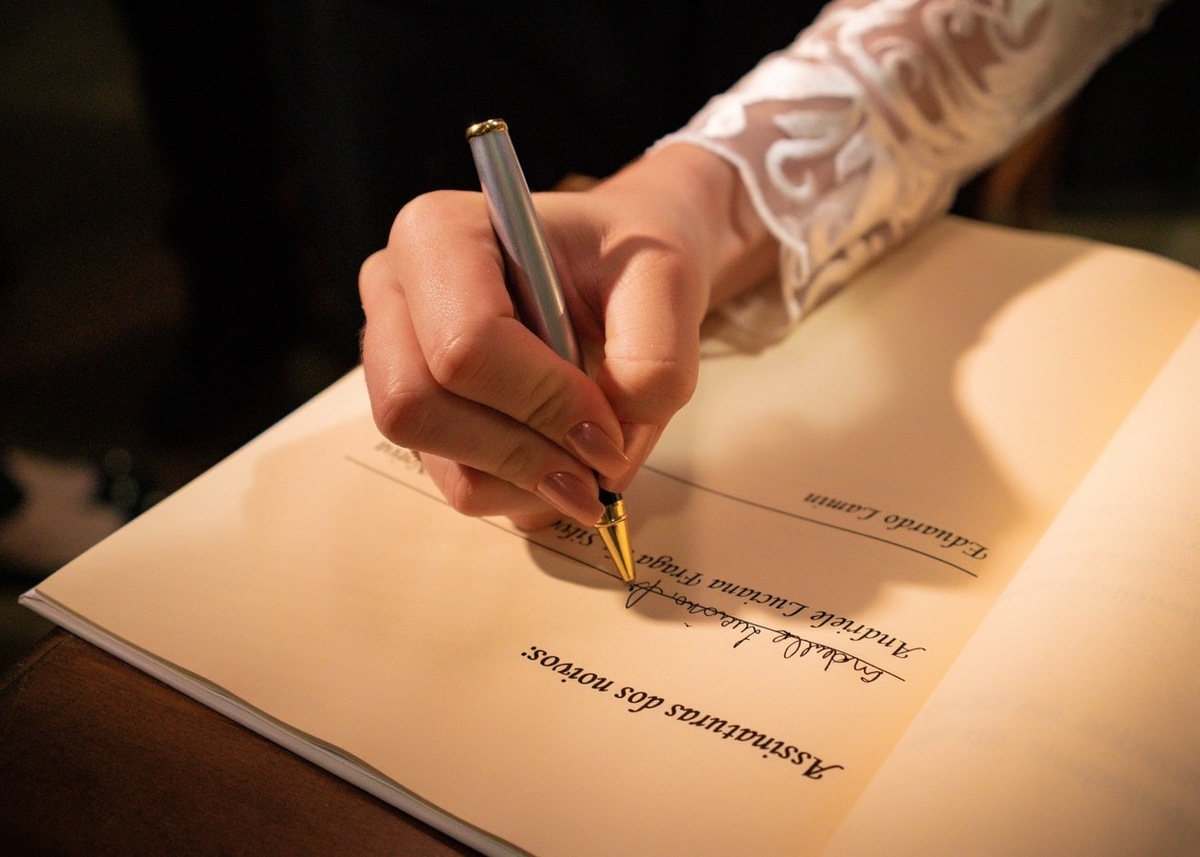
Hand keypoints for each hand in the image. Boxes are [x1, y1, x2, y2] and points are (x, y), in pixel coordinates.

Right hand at [359, 144, 774, 528]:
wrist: (617, 264)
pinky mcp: (419, 409)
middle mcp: (395, 290)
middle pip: (420, 407)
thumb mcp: (667, 281)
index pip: (465, 344)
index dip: (541, 401)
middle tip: (600, 470)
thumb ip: (652, 361)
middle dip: (522, 454)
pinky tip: (564, 463)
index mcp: (439, 233)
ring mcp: (392, 354)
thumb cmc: (629, 255)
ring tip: (591, 470)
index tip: (608, 430)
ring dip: (526, 482)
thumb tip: (604, 452)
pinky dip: (519, 491)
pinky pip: (455, 480)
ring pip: (438, 456)